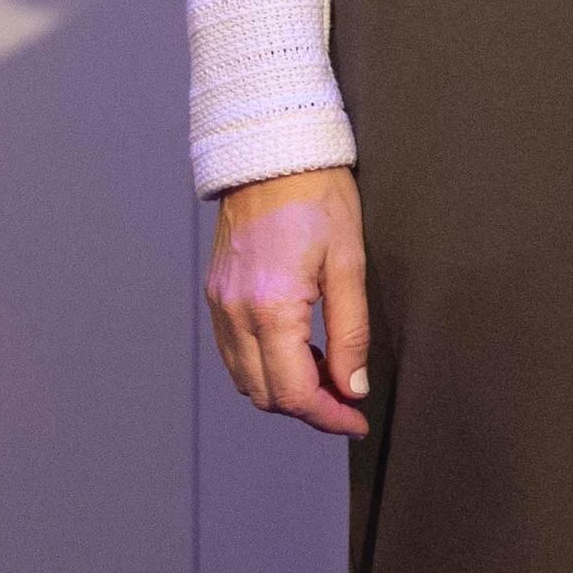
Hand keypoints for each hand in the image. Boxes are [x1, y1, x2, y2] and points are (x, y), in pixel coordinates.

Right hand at [204, 165, 369, 435]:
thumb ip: (350, 331)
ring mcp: (220, 305)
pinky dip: (265, 365)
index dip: (328, 416)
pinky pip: (234, 352)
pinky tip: (297, 351)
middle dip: (308, 408)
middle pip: (266, 394)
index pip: (294, 392)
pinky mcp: (216, 294)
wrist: (271, 152)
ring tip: (328, 376)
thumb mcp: (349, 261)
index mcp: (271, 308)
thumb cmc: (318, 196)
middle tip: (348, 401)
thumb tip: (352, 386)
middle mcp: (236, 313)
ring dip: (285, 389)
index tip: (356, 421)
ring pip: (246, 379)